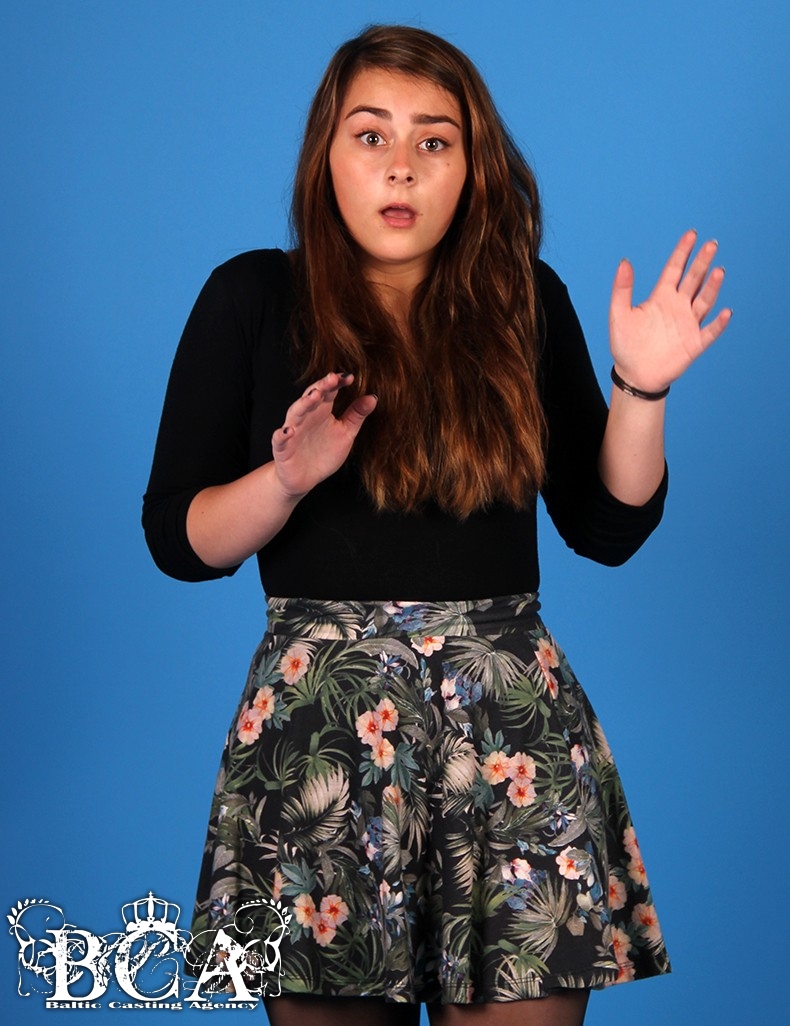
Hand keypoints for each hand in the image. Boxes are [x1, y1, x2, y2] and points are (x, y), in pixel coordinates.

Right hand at [271, 372, 376, 498]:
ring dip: (303, 404)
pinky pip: (280, 439)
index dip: (337, 383)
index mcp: (322, 411)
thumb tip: (373, 397)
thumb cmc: (324, 453)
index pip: (329, 391)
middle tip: (332, 378)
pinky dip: (282, 434)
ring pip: (296, 413)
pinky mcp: (283, 448)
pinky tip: (288, 431)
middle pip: (311, 397)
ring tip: (313, 396)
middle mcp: (306, 417)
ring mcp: (293, 431)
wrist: (305, 478)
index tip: (350, 377)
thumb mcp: (345, 433)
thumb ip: (356, 415)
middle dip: (321, 387)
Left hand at [609, 230, 731, 393]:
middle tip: (711, 244)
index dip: (683, 252)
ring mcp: (688, 324)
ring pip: (704, 301)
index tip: (692, 234)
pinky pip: (710, 332)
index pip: (674, 269)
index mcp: (661, 297)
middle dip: (702, 262)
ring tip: (718, 271)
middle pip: (694, 279)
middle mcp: (678, 307)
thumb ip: (622, 289)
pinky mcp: (694, 344)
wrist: (634, 375)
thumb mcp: (619, 315)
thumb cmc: (625, 345)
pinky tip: (725, 312)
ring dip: (712, 287)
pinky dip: (718, 323)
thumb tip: (625, 261)